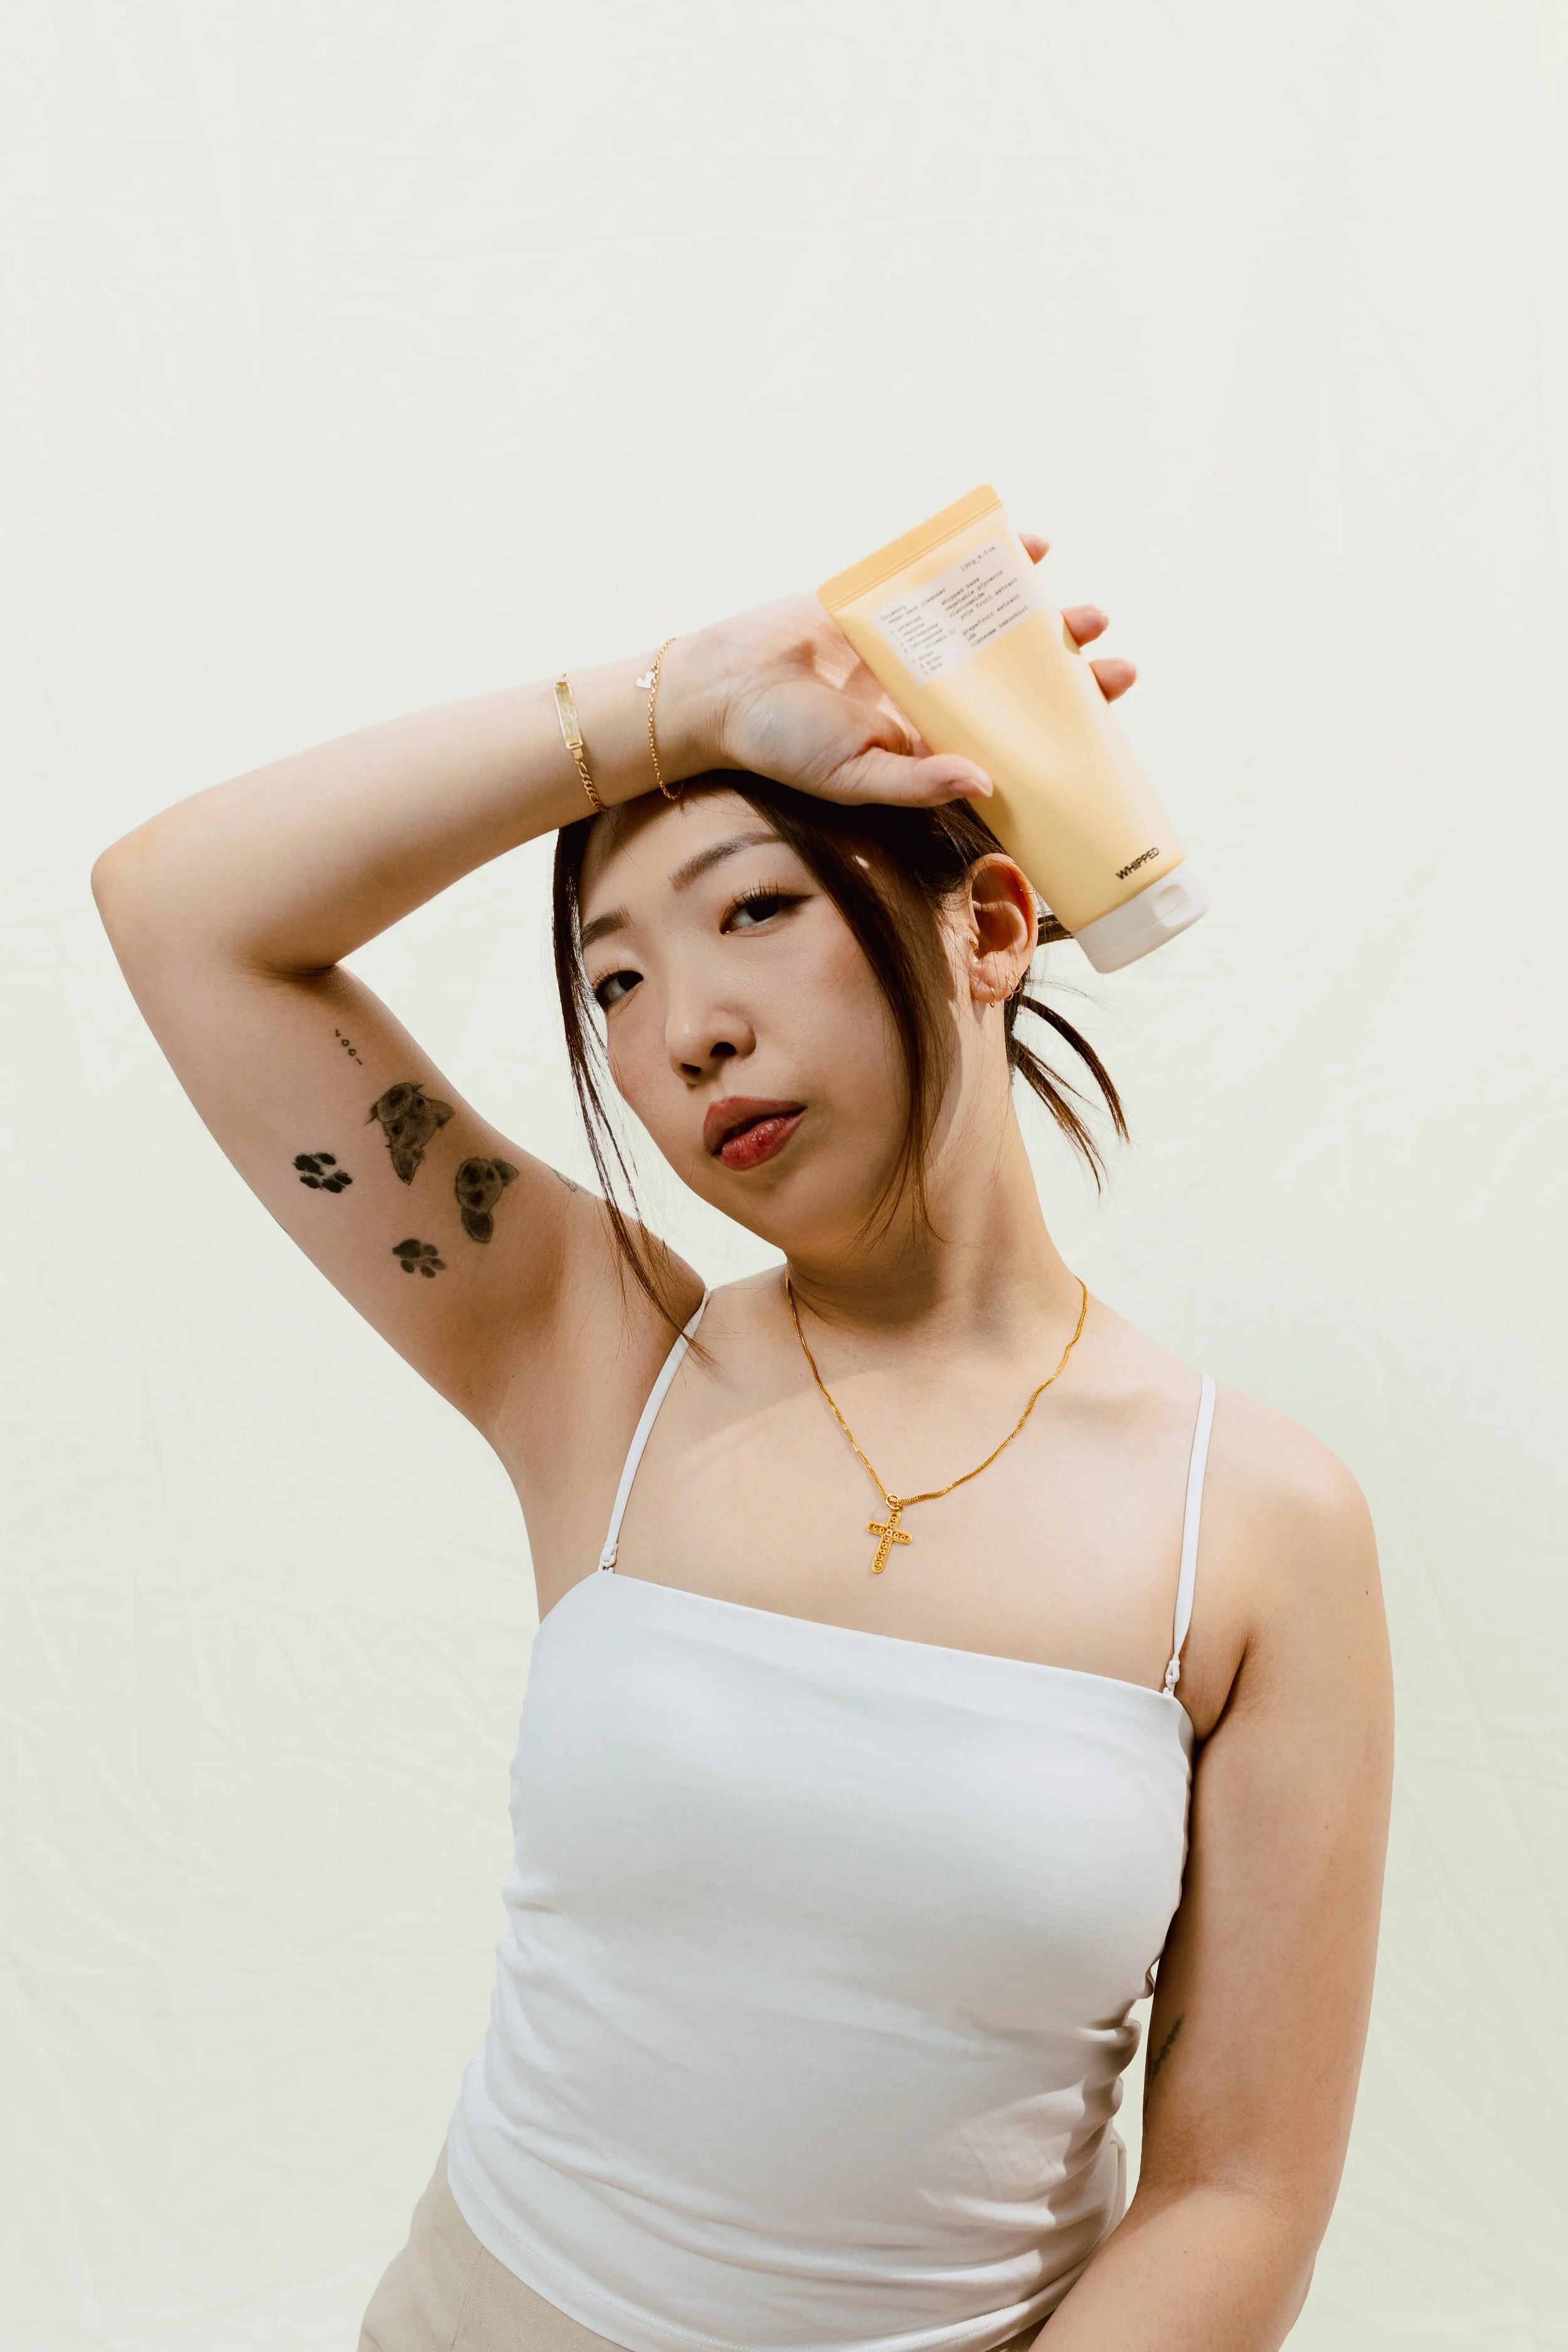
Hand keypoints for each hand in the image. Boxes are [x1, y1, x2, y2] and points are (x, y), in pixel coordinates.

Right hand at [695, 533, 1136, 809]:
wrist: (724, 686)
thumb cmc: (784, 747)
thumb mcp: (854, 776)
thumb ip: (916, 783)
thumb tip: (983, 783)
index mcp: (935, 738)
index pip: (1014, 733)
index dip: (1062, 723)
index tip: (1104, 707)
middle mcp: (936, 691)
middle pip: (1018, 676)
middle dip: (1067, 664)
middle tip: (1105, 652)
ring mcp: (918, 642)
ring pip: (995, 625)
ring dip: (1043, 614)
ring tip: (1083, 611)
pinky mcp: (891, 597)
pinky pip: (950, 574)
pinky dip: (990, 556)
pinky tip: (1030, 545)